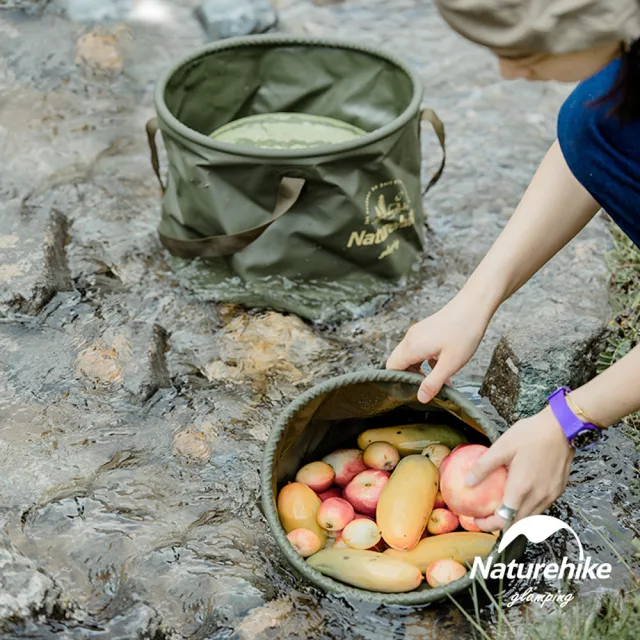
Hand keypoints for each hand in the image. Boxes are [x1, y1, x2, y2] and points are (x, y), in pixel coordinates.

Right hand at [386, 293, 490, 402]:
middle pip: (399, 363)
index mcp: (412, 347)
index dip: (398, 382)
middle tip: (427, 389)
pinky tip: (444, 368)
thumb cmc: (464, 332)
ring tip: (439, 381)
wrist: (474, 306)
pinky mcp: (426, 331)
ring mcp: (418, 333)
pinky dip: (428, 361)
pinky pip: (420, 350)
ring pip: (410, 357)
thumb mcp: (450, 364)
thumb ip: (433, 383)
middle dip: (411, 378)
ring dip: (421, 370)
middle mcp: (411, 339)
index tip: (412, 393)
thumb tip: (420, 398)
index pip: (392, 368)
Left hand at [468, 408, 574, 530]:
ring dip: (515, 518)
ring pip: (530, 517)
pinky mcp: (558, 490)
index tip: (477, 519)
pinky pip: (541, 507)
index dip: (488, 524)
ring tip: (501, 508)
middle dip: (500, 524)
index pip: (504, 520)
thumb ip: (483, 467)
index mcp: (522, 489)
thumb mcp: (502, 447)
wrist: (562, 428)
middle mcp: (538, 497)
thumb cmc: (531, 435)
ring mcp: (551, 495)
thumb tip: (467, 482)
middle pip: (517, 523)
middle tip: (486, 515)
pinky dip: (528, 508)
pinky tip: (519, 497)